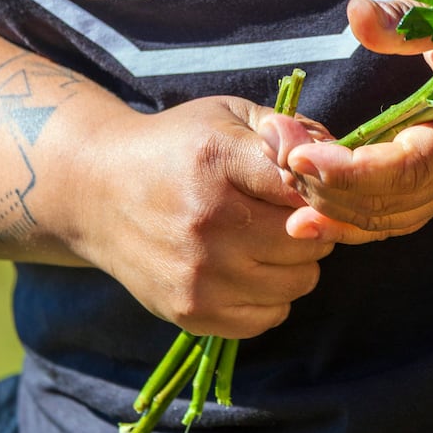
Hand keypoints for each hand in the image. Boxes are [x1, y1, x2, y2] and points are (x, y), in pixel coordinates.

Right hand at [70, 96, 335, 338]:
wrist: (96, 191)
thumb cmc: (175, 147)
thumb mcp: (227, 115)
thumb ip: (287, 129)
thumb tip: (336, 155)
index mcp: (217, 160)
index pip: (306, 186)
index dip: (319, 188)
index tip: (308, 186)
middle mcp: (206, 220)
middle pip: (309, 240)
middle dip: (311, 226)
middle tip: (288, 215)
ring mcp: (196, 272)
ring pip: (297, 283)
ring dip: (295, 264)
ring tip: (267, 241)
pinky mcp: (188, 310)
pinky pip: (268, 317)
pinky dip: (270, 297)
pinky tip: (249, 269)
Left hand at [278, 0, 432, 244]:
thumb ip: (412, 17)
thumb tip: (356, 14)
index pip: (402, 169)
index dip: (345, 170)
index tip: (296, 153)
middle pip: (387, 204)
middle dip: (323, 187)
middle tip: (272, 154)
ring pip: (392, 218)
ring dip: (335, 209)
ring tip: (281, 189)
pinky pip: (402, 214)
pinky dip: (358, 217)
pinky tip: (316, 211)